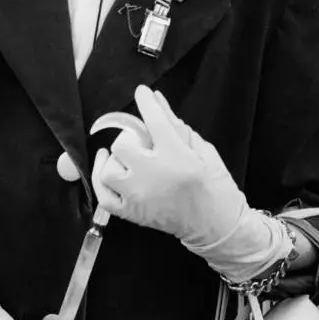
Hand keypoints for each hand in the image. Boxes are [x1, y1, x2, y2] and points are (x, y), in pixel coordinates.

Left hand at [92, 86, 290, 281]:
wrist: (217, 226)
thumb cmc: (215, 186)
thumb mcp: (204, 150)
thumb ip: (176, 125)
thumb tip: (156, 99)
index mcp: (177, 157)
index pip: (153, 120)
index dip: (145, 101)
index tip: (142, 93)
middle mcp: (154, 177)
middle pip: (123, 146)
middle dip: (131, 138)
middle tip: (141, 140)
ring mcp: (140, 198)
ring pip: (109, 171)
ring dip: (116, 160)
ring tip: (127, 158)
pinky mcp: (133, 214)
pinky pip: (104, 197)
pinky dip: (101, 181)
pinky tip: (108, 169)